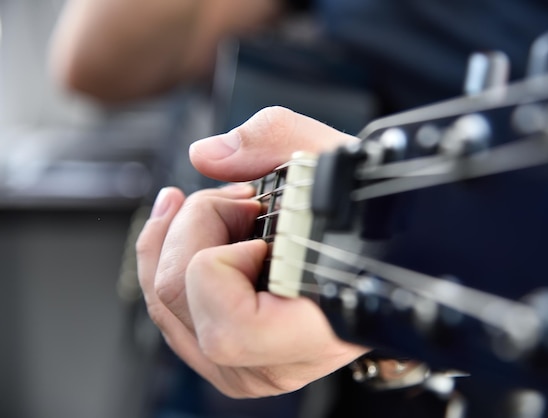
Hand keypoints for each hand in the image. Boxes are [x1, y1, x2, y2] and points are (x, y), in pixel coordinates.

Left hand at [136, 107, 368, 397]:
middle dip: (196, 224)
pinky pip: (168, 312)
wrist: (383, 256)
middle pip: (179, 299)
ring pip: (163, 305)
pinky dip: (171, 259)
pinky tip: (195, 228)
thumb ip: (277, 139)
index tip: (261, 219)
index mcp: (317, 333)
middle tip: (240, 199)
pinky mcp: (225, 358)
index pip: (231, 325)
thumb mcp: (340, 161)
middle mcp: (276, 365)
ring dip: (178, 237)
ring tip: (220, 206)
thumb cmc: (370, 219)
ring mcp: (245, 368)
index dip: (228, 259)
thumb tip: (207, 156)